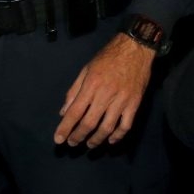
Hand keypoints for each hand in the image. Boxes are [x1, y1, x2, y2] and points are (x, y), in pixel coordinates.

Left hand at [54, 33, 154, 147]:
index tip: (58, 139)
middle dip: (78, 136)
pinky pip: (126, 125)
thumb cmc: (108, 57)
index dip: (65, 128)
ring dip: (96, 140)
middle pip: (89, 123)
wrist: (135, 48)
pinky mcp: (134, 103)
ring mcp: (122, 100)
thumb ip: (74, 91)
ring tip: (89, 145)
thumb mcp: (86, 69)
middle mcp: (105, 94)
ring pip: (107, 127)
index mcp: (91, 85)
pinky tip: (110, 140)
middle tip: (72, 143)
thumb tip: (64, 112)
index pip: (75, 112)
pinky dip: (118, 136)